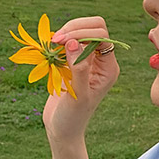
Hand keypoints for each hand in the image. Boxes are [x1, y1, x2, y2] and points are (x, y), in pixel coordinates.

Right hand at [43, 16, 119, 142]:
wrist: (63, 130)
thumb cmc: (72, 117)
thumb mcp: (78, 95)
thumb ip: (79, 69)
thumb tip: (74, 42)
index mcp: (109, 68)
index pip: (102, 36)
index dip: (82, 33)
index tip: (61, 41)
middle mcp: (101, 62)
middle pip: (95, 28)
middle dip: (75, 29)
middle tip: (55, 39)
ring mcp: (88, 60)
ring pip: (82, 32)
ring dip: (66, 33)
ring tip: (51, 45)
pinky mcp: (74, 62)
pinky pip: (70, 42)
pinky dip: (60, 41)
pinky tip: (50, 49)